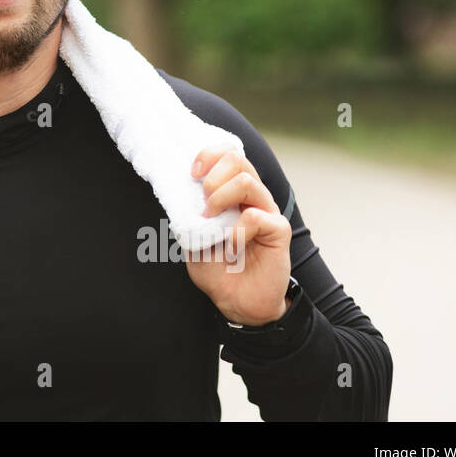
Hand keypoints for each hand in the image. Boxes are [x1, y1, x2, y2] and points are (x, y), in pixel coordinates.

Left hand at [183, 145, 291, 326]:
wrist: (237, 301)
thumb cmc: (217, 269)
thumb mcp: (192, 237)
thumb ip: (187, 213)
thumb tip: (177, 191)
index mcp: (233, 193)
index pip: (227, 155)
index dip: (208, 156)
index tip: (191, 173)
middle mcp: (252, 197)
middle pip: (237, 159)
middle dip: (212, 176)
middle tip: (204, 204)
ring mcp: (267, 211)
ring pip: (247, 181)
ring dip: (221, 198)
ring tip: (212, 221)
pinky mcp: (278, 230)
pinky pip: (256, 216)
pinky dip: (237, 231)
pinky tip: (233, 247)